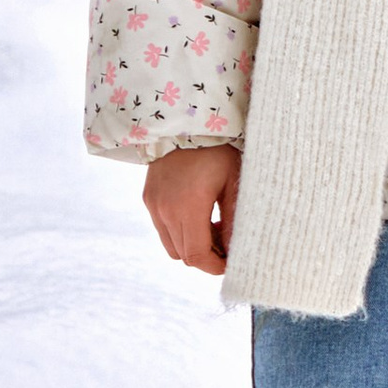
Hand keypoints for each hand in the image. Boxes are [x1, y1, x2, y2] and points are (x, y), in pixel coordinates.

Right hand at [146, 143, 241, 276]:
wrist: (185, 120)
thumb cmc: (218, 149)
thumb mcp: (234, 183)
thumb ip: (234, 220)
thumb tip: (238, 252)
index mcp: (188, 206)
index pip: (197, 256)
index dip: (215, 267)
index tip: (232, 262)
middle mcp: (165, 210)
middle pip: (184, 255)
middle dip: (207, 257)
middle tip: (227, 241)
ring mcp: (153, 204)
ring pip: (171, 246)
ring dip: (192, 246)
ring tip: (213, 226)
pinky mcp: (149, 198)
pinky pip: (163, 228)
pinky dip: (180, 232)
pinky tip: (198, 214)